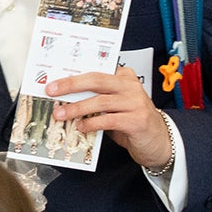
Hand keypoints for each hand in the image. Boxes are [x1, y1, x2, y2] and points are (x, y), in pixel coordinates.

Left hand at [45, 67, 170, 170]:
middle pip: (96, 80)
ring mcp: (136, 103)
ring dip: (77, 108)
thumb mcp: (115, 105)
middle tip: (51, 90)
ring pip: (100, 101)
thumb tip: (65, 97)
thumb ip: (97, 97)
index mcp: (124, 77)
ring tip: (61, 114)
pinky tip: (81, 126)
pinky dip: (92, 123)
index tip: (54, 77)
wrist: (160, 140)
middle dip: (70, 84)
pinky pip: (109, 120)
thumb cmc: (132, 120)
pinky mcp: (137, 121)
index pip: (95, 70)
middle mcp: (130, 86)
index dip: (74, 73)